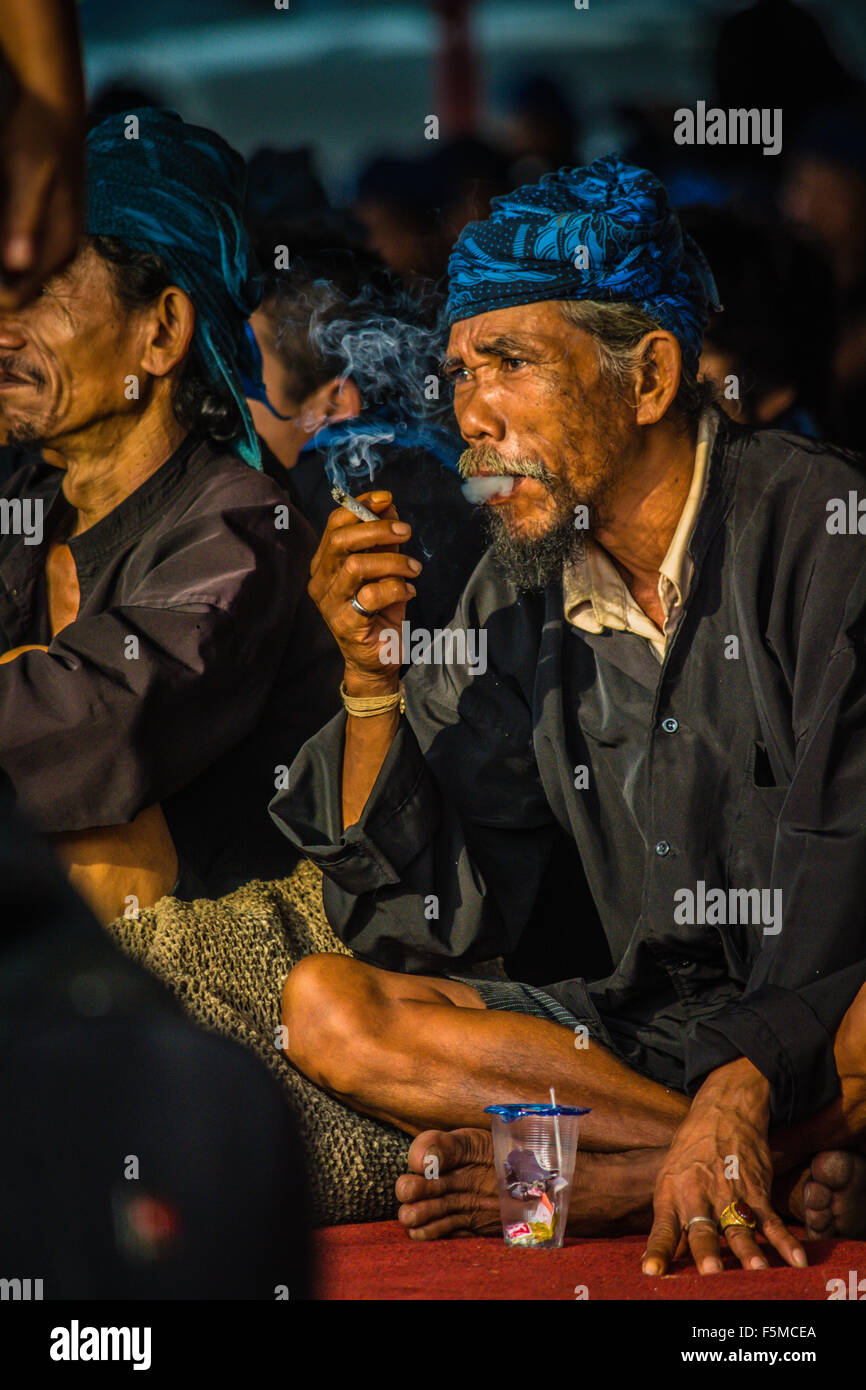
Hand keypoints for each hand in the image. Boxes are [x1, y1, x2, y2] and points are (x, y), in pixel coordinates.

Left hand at [0, 81, 82, 307]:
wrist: (53, 106)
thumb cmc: (38, 136)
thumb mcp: (26, 176)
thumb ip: (21, 221)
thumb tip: (17, 263)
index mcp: (58, 249)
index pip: (17, 299)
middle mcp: (57, 255)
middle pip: (12, 289)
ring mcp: (49, 243)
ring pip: (9, 271)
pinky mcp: (39, 230)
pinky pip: (10, 252)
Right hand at [307, 489, 421, 689]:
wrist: (378, 659)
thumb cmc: (380, 612)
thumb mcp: (385, 569)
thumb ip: (383, 540)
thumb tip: (387, 505)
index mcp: (326, 563)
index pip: (335, 525)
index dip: (360, 507)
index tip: (386, 500)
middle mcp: (321, 581)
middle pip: (342, 541)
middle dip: (377, 529)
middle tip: (405, 532)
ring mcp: (330, 603)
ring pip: (356, 566)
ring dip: (392, 561)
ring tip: (413, 568)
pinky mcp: (346, 623)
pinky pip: (371, 595)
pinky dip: (396, 588)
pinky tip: (409, 591)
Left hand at [642, 1058, 807, 1275]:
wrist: (723, 1113)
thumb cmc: (691, 1152)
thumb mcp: (671, 1178)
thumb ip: (675, 1220)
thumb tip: (673, 1259)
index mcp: (672, 1196)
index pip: (663, 1230)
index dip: (658, 1250)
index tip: (652, 1271)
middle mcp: (699, 1197)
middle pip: (702, 1230)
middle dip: (707, 1251)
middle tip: (711, 1270)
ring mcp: (729, 1195)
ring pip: (740, 1228)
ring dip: (749, 1250)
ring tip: (757, 1269)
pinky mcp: (756, 1191)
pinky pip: (771, 1221)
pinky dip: (786, 1242)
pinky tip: (797, 1260)